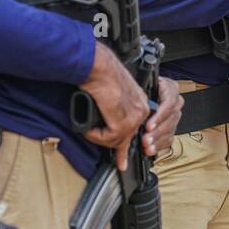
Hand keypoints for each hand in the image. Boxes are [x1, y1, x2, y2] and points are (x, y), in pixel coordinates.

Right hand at [79, 43, 149, 171]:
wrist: (98, 66)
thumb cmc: (101, 73)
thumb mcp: (111, 93)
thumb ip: (114, 108)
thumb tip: (106, 122)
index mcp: (140, 102)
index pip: (137, 129)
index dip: (127, 146)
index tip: (123, 160)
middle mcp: (141, 109)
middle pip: (127, 137)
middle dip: (119, 152)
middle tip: (118, 163)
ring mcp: (133, 116)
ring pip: (116, 140)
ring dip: (98, 137)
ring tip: (88, 128)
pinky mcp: (122, 121)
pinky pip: (108, 138)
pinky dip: (94, 135)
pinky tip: (89, 127)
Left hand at [143, 77, 182, 156]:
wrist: (141, 92)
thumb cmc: (136, 88)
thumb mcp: (139, 85)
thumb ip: (138, 93)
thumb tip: (133, 101)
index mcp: (170, 88)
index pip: (170, 102)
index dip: (160, 116)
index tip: (149, 126)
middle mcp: (175, 101)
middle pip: (171, 119)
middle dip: (157, 131)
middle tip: (146, 139)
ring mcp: (174, 115)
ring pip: (170, 130)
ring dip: (158, 140)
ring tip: (147, 147)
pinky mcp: (171, 127)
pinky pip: (169, 138)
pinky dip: (159, 145)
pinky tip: (151, 149)